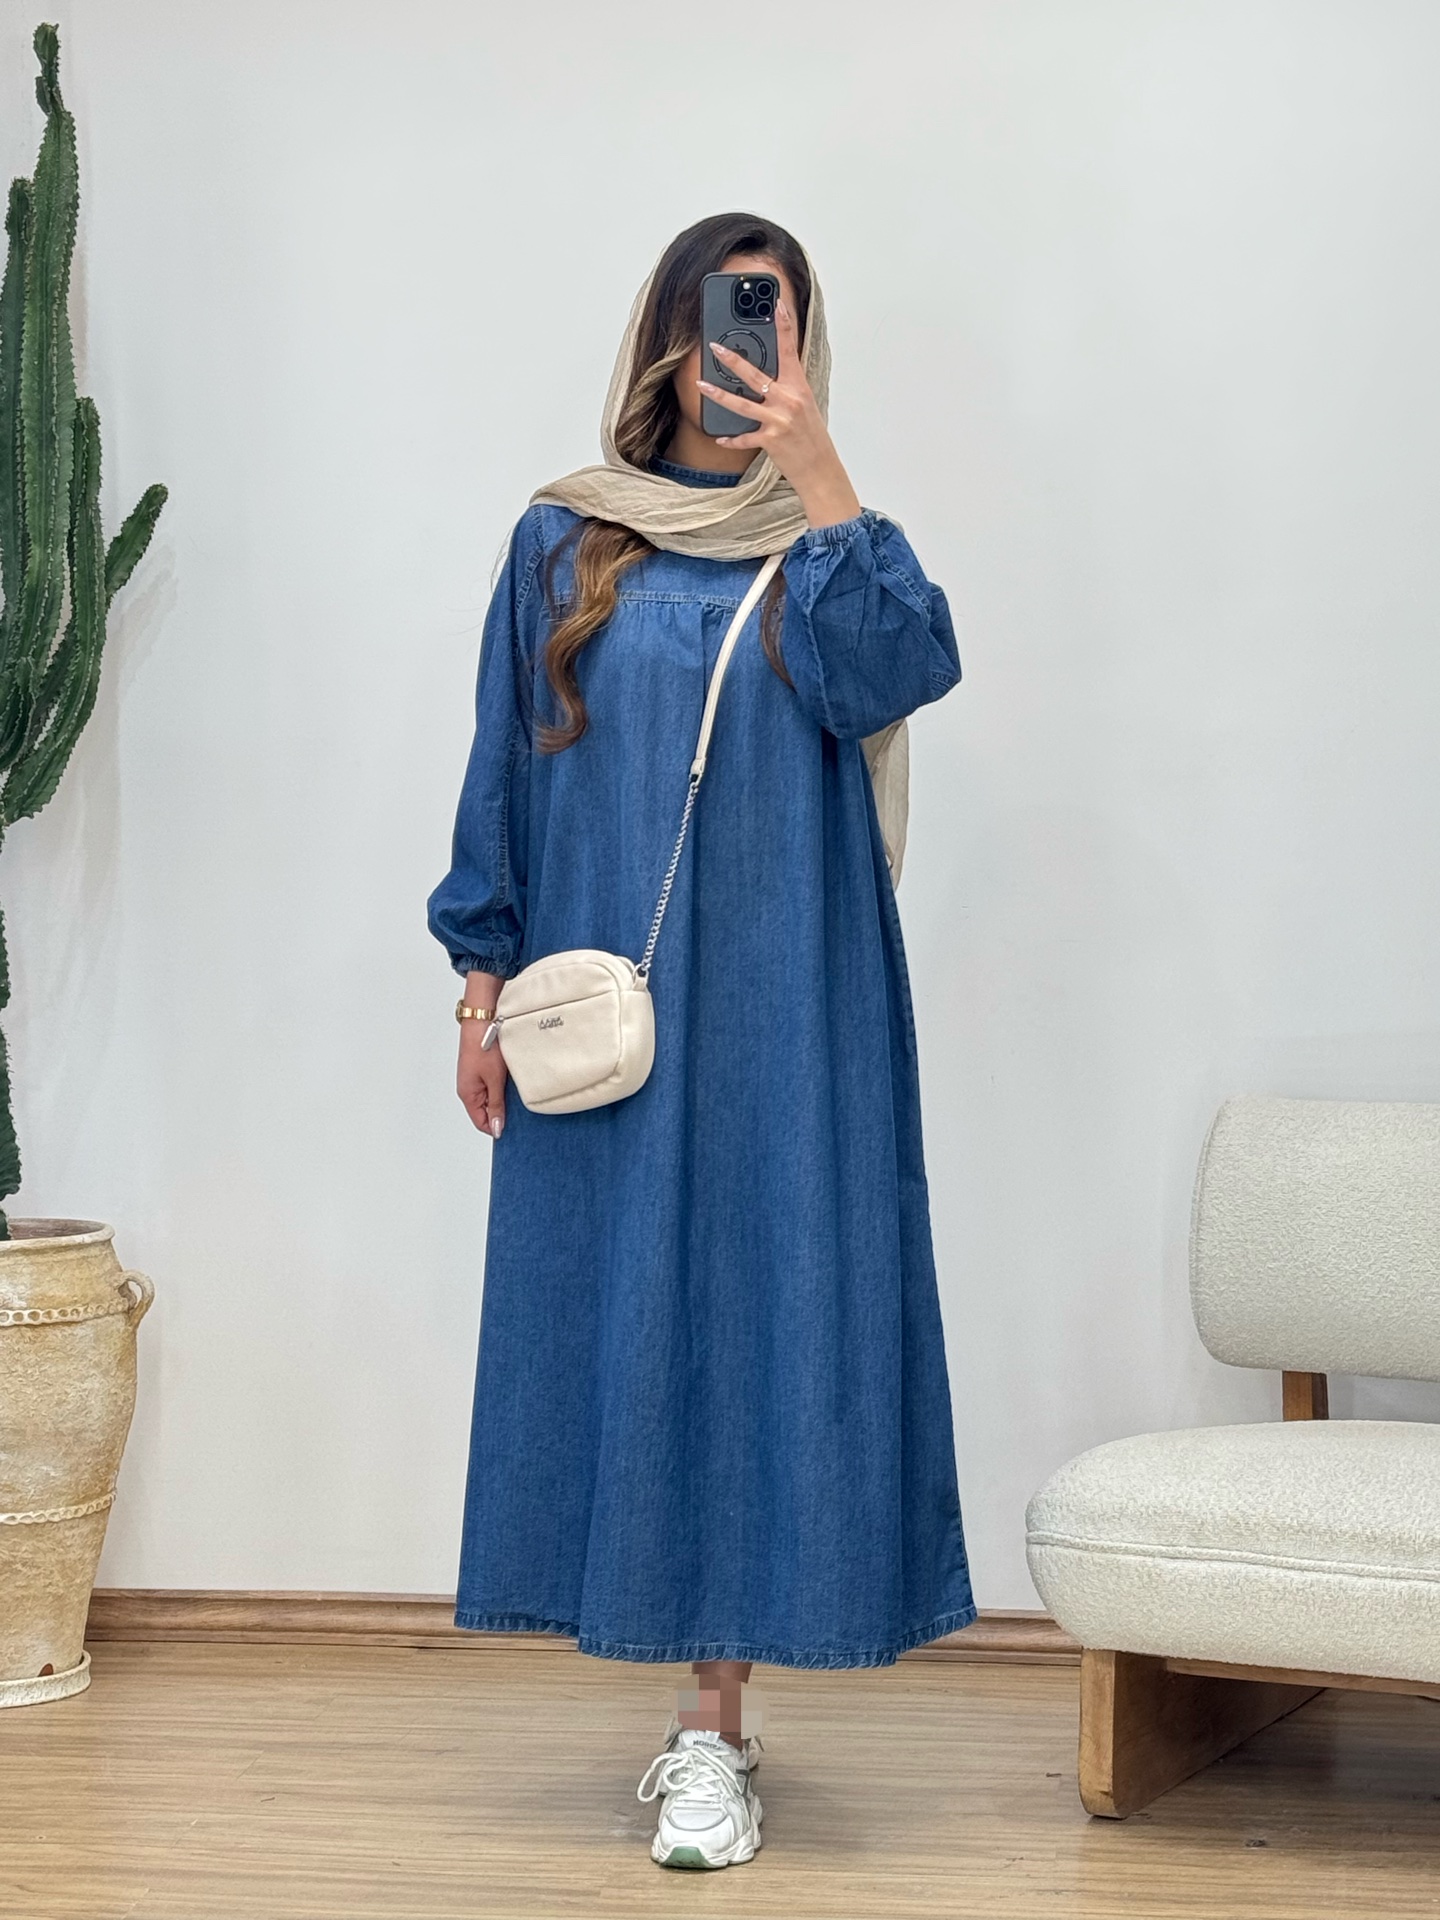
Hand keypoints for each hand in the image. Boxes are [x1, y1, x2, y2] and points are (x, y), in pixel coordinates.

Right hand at [457, 976, 507, 1137]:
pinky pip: (490, 1086)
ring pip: (489, 1098)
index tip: (513, 1126)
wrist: (482, 1020)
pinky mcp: (480, 1069)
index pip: (481, 1122)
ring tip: (515, 1091)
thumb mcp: (495, 1080)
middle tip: (518, 1108)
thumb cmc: (485, 1046)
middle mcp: (468, 1088)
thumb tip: (496, 1128)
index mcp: (468, 1095)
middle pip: (485, 1111)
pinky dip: (501, 1086)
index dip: (497, 1127)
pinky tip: (511, 1081)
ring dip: (502, 1098)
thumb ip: (496, 1105)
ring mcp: (474, 1078)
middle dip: (501, 1112)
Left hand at [698, 299, 861, 528]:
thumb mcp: (805, 407)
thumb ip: (787, 389)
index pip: (790, 351)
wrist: (821, 468)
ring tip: (701, 384)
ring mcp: (778, 420)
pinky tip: (720, 437)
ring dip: (718, 393)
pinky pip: (744, 437)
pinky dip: (731, 438)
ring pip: (741, 403)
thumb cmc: (812, 437)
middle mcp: (788, 401)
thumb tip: (766, 377)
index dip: (784, 326)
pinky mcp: (770, 440)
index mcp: (799, 388)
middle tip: (716, 347)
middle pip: (755, 375)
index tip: (776, 306)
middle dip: (733, 359)